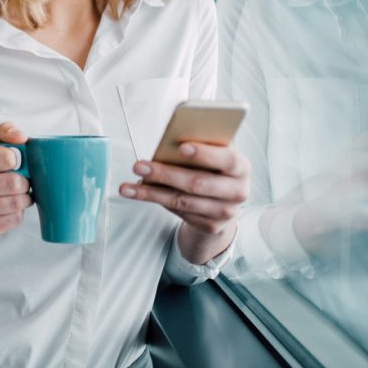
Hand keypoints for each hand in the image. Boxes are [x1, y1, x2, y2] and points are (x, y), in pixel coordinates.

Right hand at [0, 121, 33, 237]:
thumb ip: (4, 133)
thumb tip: (21, 137)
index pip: (6, 158)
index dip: (17, 159)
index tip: (15, 161)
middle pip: (13, 182)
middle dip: (24, 181)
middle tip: (21, 180)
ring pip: (16, 202)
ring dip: (24, 197)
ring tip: (18, 193)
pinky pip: (14, 219)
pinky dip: (18, 212)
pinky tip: (10, 207)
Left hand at [120, 142, 249, 262]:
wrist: (224, 201)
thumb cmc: (213, 167)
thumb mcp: (213, 154)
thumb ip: (200, 146)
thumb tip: (169, 141)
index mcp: (240, 167)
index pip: (226, 159)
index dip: (204, 153)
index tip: (181, 146)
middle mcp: (238, 191)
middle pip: (197, 183)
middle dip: (164, 174)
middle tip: (139, 166)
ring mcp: (225, 212)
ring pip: (182, 201)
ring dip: (151, 193)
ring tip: (127, 187)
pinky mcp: (210, 226)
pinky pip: (179, 212)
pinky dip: (157, 201)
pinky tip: (141, 193)